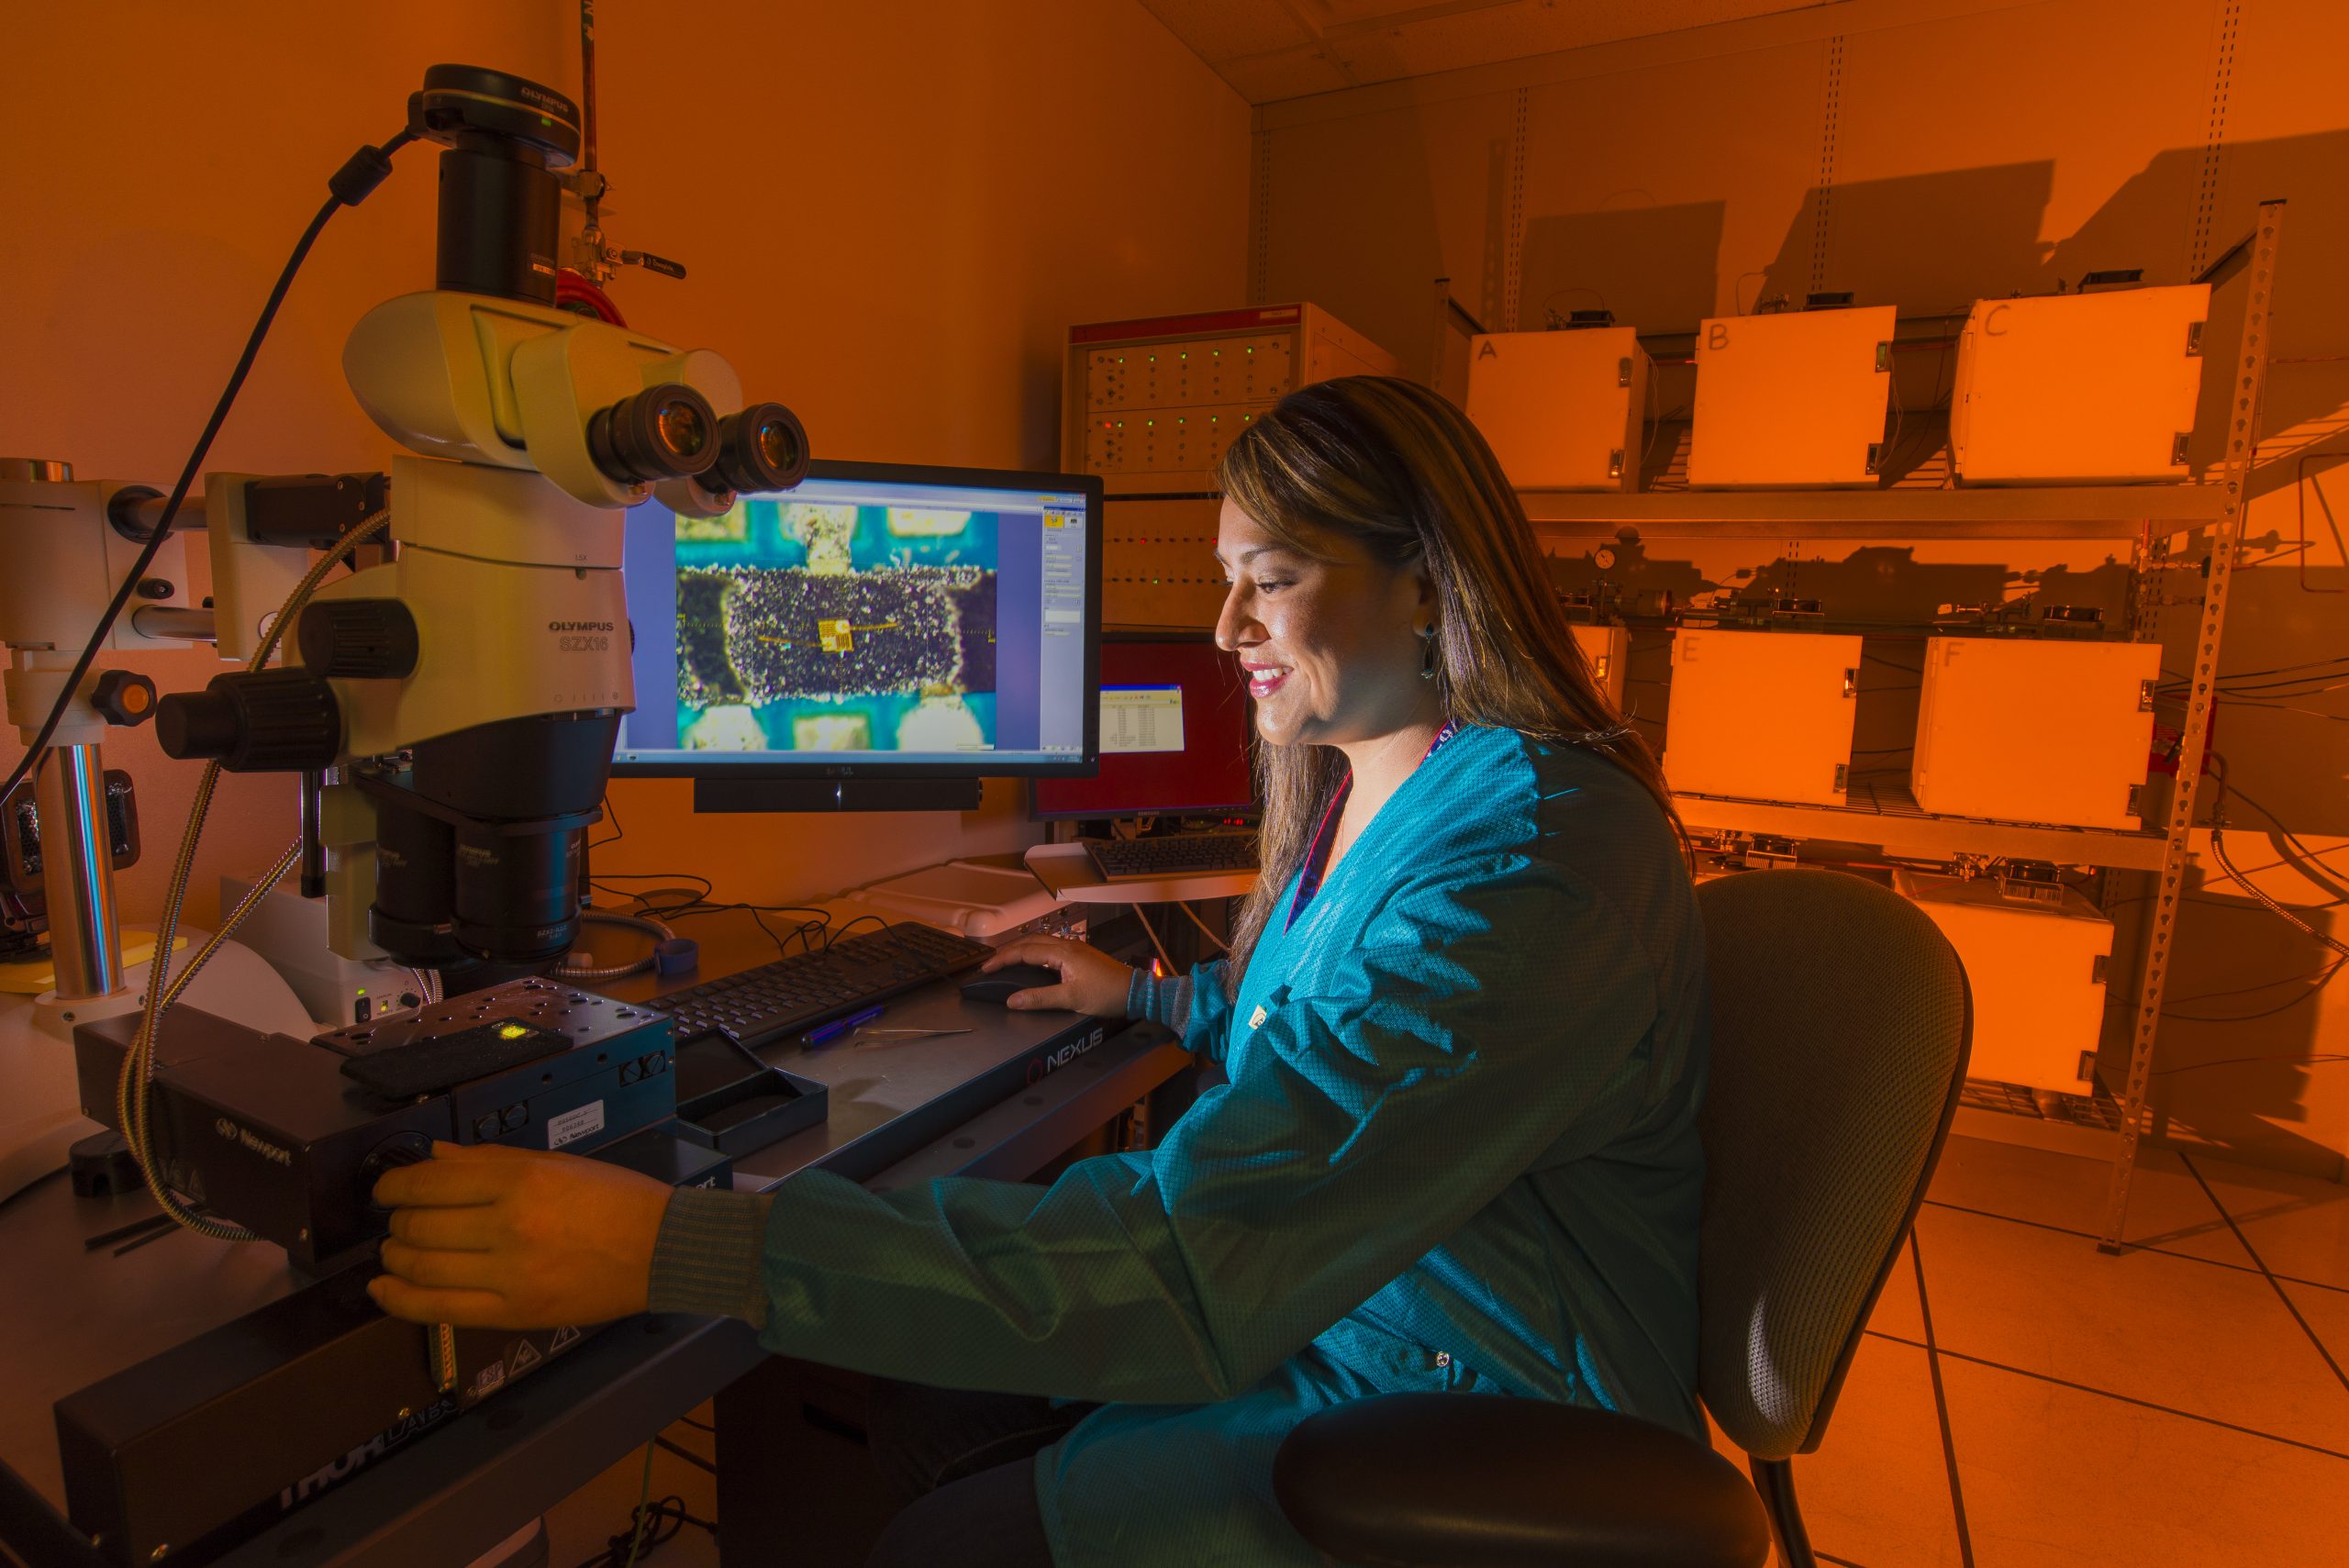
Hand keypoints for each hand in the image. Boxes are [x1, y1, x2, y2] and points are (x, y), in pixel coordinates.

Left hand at [367, 1141, 674, 1329]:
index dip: (395, 1185)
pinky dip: (400, 1301)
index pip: (431, 1182)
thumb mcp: (557, 1163)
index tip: (388, 1188)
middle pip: (421, 1224)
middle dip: (398, 1221)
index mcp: (522, 1179)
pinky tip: (383, 1290)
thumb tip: (435, 1158)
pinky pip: (441, 1310)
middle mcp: (510, 1224)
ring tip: (394, 1251)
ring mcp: (510, 1272)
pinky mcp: (514, 1312)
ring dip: (395, 1257)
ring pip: (422, 1267)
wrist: (662, 1249)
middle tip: (400, 1220)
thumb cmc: (615, 1199)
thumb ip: (492, 1160)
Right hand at [981, 934, 1137, 1015]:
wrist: (1136, 991)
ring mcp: (1075, 949)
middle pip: (1030, 942)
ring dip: (1022, 949)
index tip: (986, 968)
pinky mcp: (1081, 955)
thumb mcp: (1071, 999)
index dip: (1003, 959)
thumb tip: (1013, 1000)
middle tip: (991, 962)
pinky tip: (1033, 963)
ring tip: (1007, 960)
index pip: (1024, 951)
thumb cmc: (1107, 994)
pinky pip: (1051, 949)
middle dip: (1008, 950)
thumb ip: (1040, 999)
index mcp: (1062, 953)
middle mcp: (1067, 946)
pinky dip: (1035, 953)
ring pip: (1041, 943)